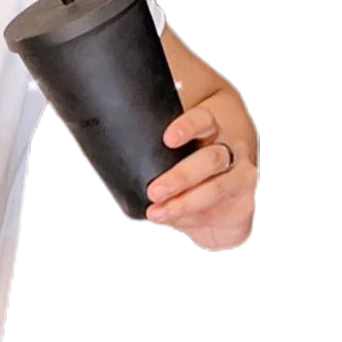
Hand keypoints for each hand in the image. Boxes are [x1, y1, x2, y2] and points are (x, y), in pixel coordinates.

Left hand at [143, 105, 258, 250]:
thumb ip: (141, 154)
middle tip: (155, 190)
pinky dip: (195, 221)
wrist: (225, 191)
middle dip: (181, 176)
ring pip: (217, 188)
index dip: (187, 127)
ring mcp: (241, 178)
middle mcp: (230, 151)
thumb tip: (97, 163)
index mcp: (210, 130)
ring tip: (159, 212)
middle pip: (211, 158)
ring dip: (184, 204)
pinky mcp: (244, 206)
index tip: (168, 138)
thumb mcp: (169, 153)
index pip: (203, 120)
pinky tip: (179, 222)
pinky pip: (221, 214)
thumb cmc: (192, 165)